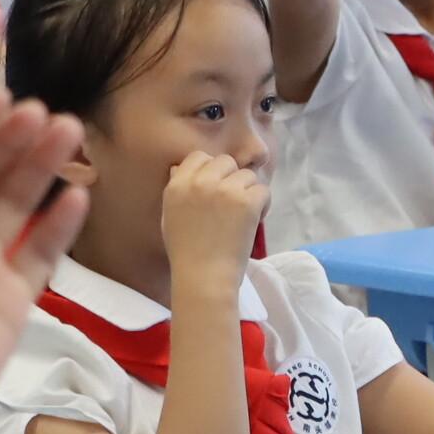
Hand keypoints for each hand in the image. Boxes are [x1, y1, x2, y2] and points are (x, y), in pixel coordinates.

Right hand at [160, 150, 267, 279]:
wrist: (204, 277)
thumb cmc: (186, 253)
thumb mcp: (170, 217)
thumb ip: (177, 190)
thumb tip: (180, 168)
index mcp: (178, 185)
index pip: (198, 156)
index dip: (210, 169)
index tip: (215, 187)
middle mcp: (200, 182)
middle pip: (225, 161)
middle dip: (231, 178)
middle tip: (231, 203)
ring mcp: (225, 190)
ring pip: (247, 175)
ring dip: (248, 192)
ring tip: (242, 216)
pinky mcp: (247, 201)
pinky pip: (262, 190)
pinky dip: (262, 205)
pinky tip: (253, 220)